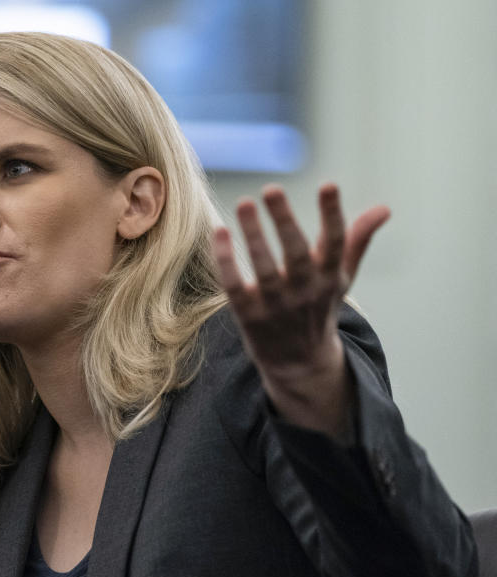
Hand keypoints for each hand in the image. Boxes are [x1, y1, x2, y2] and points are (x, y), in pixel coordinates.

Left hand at [211, 183, 389, 441]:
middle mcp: (305, 292)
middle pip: (296, 254)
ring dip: (254, 236)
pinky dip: (226, 261)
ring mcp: (276, 305)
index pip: (336, 243)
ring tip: (244, 203)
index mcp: (330, 278)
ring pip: (264, 268)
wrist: (299, 364)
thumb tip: (384, 208)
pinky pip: (235, 286)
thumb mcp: (341, 278)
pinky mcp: (248, 316)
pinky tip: (220, 231)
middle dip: (285, 221)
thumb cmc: (319, 308)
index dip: (332, 214)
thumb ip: (357, 241)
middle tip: (272, 188)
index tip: (328, 185)